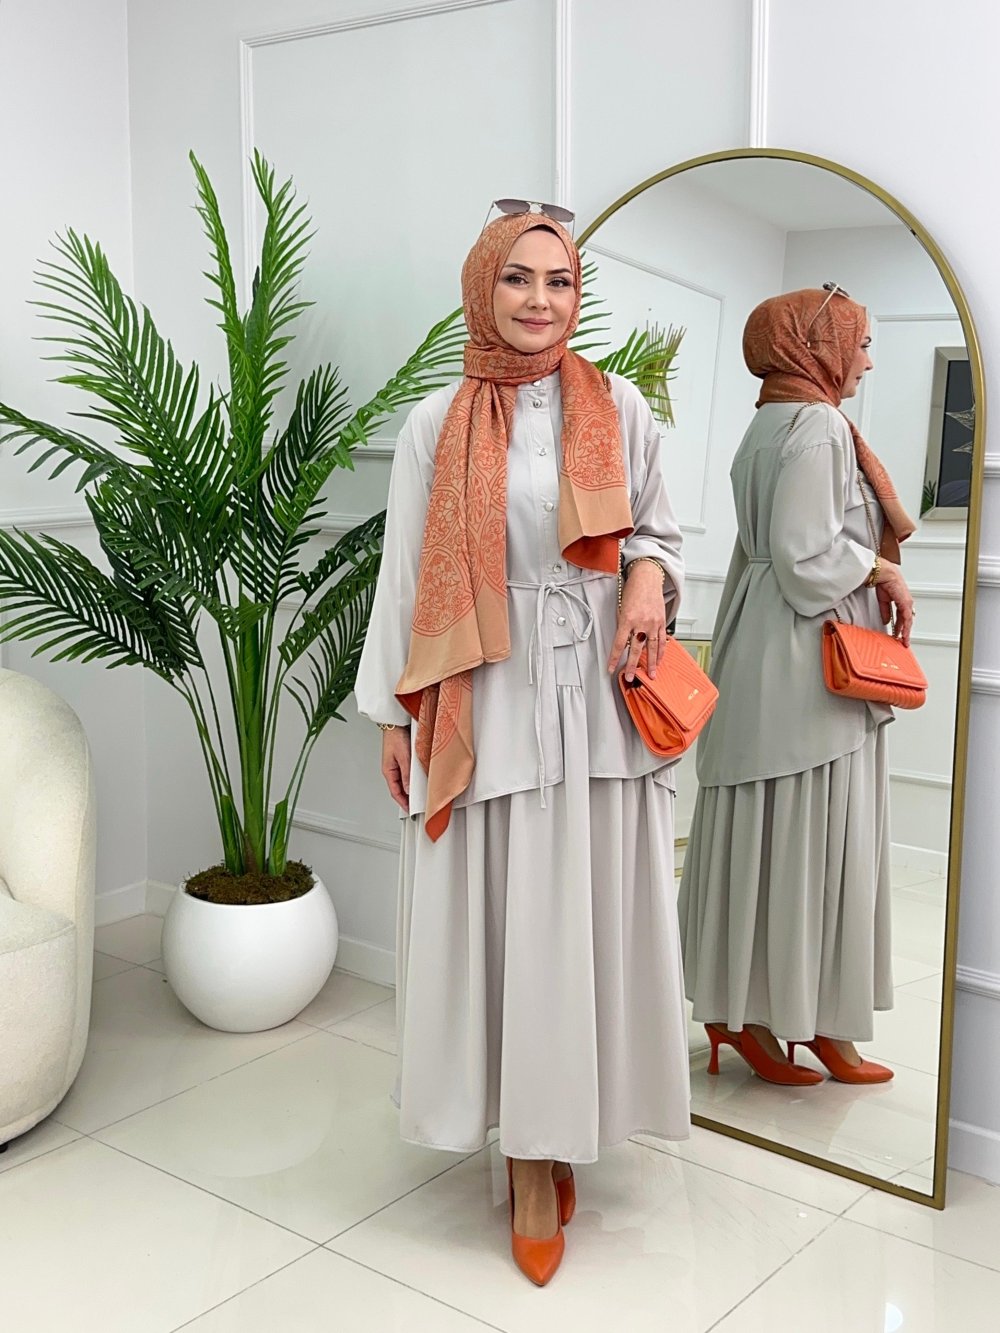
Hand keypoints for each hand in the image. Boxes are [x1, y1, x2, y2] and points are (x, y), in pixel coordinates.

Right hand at [380, 727, 410, 811]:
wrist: (396, 722)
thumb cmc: (395, 736)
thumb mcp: (403, 757)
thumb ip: (406, 774)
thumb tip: (408, 789)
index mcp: (388, 771)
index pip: (395, 792)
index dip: (403, 803)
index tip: (410, 810)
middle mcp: (391, 769)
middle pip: (399, 788)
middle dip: (407, 798)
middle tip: (416, 805)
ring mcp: (396, 764)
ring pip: (403, 781)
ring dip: (410, 788)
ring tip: (419, 795)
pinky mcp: (402, 759)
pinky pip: (406, 773)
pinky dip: (412, 779)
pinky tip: (418, 780)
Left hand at [607, 561, 666, 680]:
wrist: (648, 578)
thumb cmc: (633, 591)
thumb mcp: (621, 608)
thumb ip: (622, 626)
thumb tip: (622, 642)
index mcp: (627, 619)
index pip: (619, 644)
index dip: (614, 658)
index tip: (611, 668)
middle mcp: (641, 623)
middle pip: (635, 649)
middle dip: (632, 665)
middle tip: (630, 677)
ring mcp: (653, 623)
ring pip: (652, 648)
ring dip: (651, 663)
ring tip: (650, 675)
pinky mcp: (662, 622)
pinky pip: (662, 640)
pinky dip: (661, 652)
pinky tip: (659, 660)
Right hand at [874, 559, 913, 647]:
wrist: (883, 574)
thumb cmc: (883, 582)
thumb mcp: (883, 601)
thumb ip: (885, 612)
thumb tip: (887, 621)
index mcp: (902, 601)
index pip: (904, 617)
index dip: (902, 627)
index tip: (900, 635)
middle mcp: (906, 602)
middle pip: (907, 620)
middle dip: (905, 631)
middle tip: (904, 641)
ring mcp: (907, 603)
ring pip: (908, 620)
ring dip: (906, 631)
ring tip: (904, 640)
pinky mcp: (905, 603)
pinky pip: (906, 617)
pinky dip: (905, 626)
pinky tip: (903, 632)